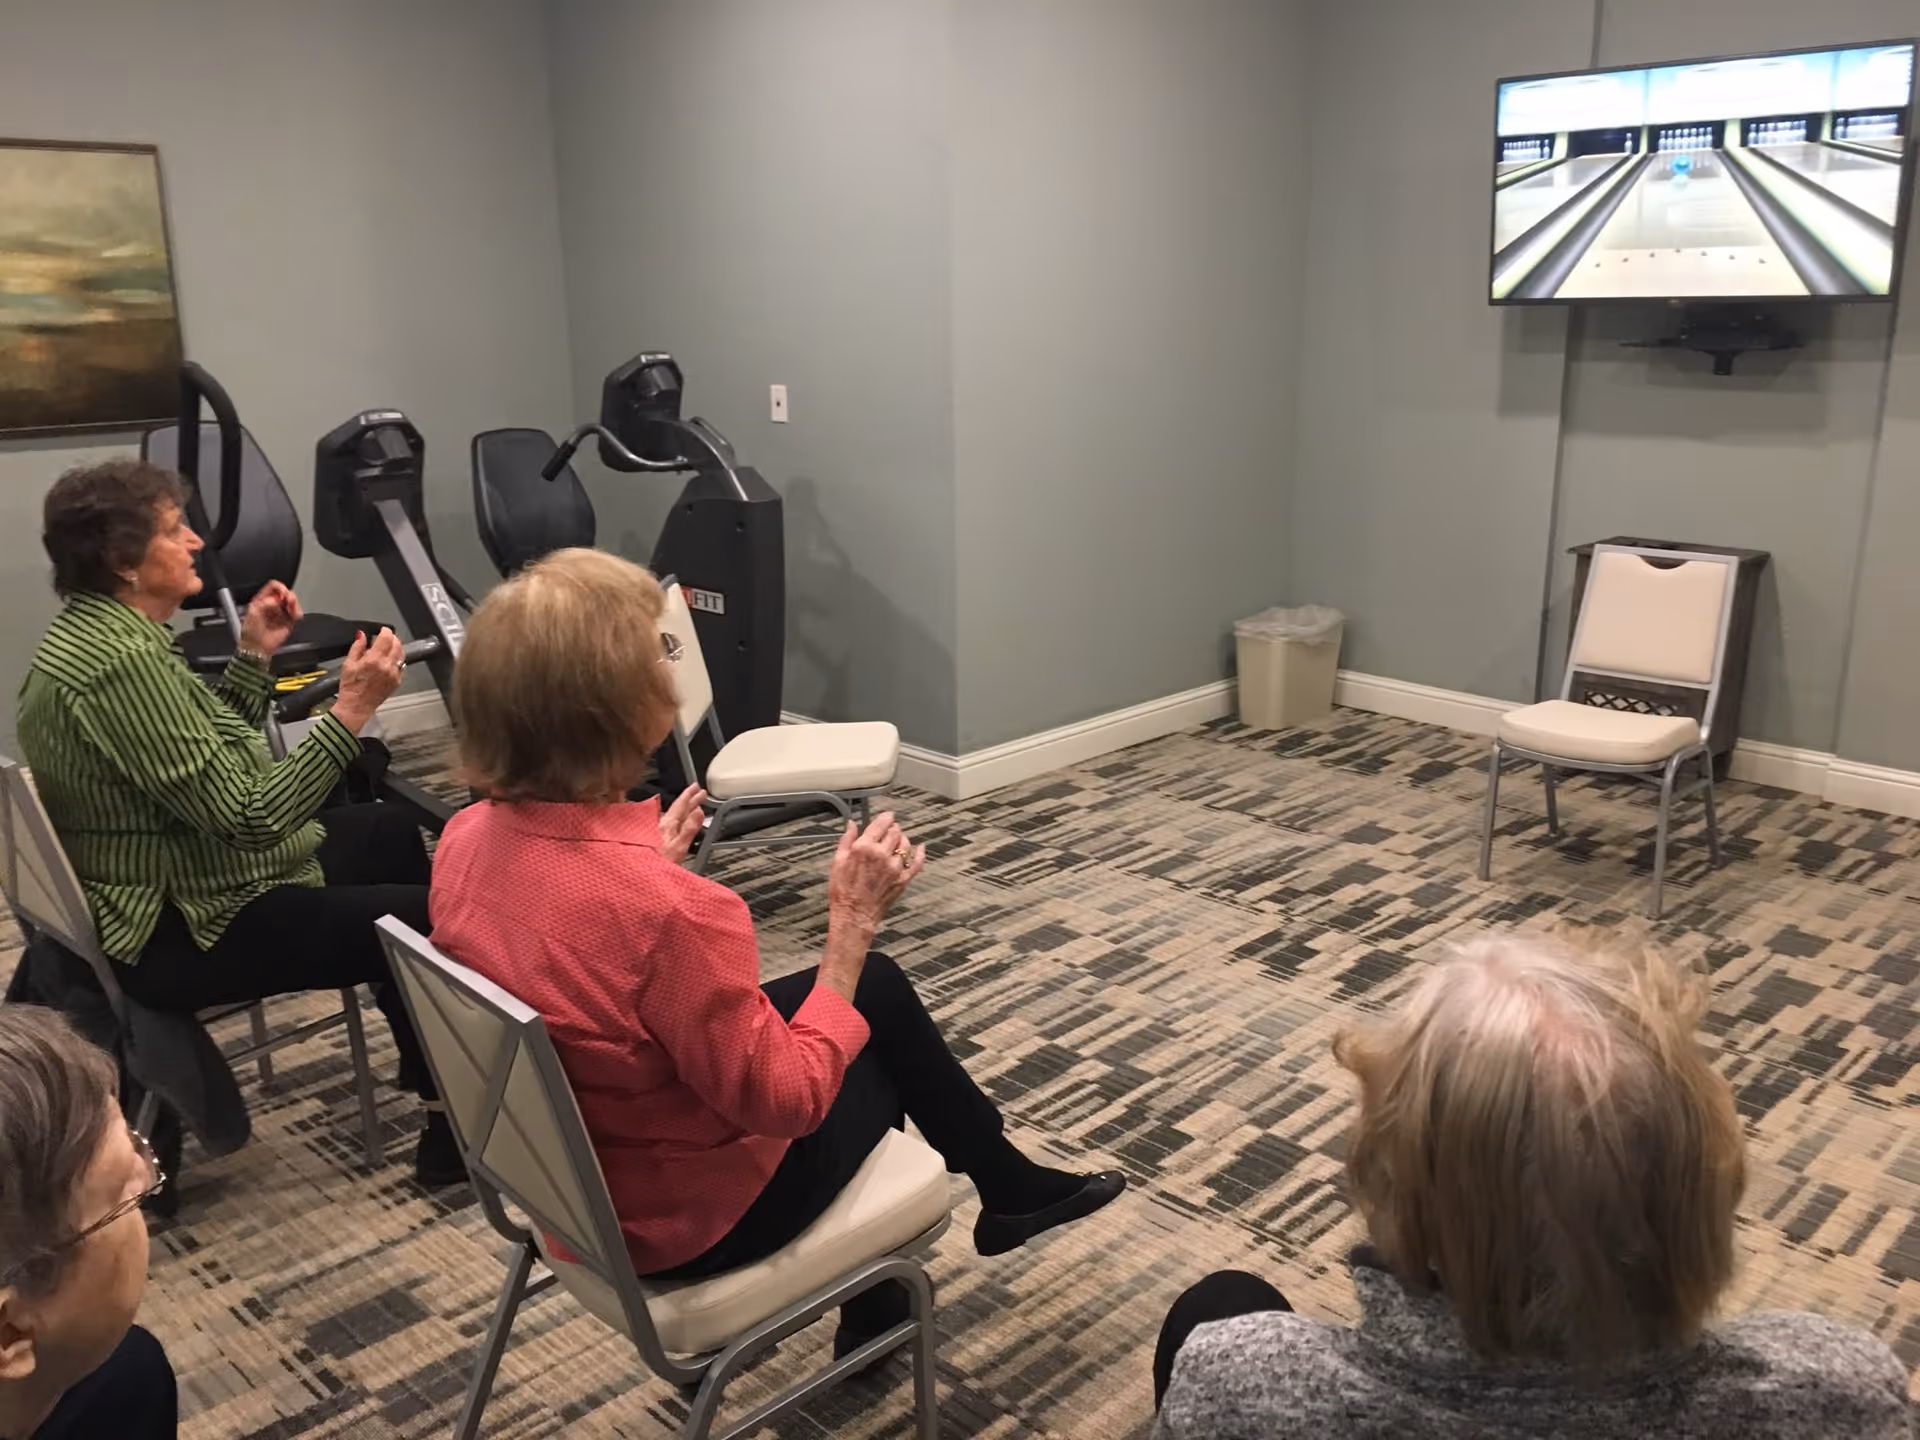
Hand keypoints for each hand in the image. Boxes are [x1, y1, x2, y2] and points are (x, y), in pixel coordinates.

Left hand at [240, 581, 302, 657]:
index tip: (282, 593)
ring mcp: (281, 613)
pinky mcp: (289, 622)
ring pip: (293, 603)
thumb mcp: (252, 613)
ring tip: (292, 608)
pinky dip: (298, 613)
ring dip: (294, 603)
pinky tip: (294, 614)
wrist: (257, 648)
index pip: (273, 587)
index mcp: (262, 600)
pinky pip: (297, 614)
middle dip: (288, 595)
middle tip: (288, 600)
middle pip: (285, 593)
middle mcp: (273, 605)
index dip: (279, 587)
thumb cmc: (251, 632)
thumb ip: (264, 604)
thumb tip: (276, 600)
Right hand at [332, 628, 404, 734]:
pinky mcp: (397, 681)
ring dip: (396, 648)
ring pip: (401, 655)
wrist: (357, 706)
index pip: (386, 638)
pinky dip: (396, 660)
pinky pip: (401, 666)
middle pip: (397, 644)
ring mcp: (394, 674)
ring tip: (387, 648)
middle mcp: (387, 666)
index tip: (382, 630)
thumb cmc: (351, 688)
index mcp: (374, 660)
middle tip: (385, 637)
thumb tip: (362, 635)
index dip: (385, 631)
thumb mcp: (348, 664)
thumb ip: (357, 647)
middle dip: (392, 638)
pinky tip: (388, 662)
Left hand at [659, 785, 707, 863]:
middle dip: (688, 800)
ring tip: (690, 806)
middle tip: (698, 792)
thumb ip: (689, 828)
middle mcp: (659, 826)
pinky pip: (667, 825)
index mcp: (667, 825)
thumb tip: (699, 812)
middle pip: (677, 809)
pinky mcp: (652, 840)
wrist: (641, 874)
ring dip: (682, 810)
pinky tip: (673, 824)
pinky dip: (675, 820)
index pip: (681, 805)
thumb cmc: (657, 864)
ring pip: (671, 816)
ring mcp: (655, 832)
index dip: (690, 795)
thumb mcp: (678, 847)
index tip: (697, 788)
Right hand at [827, 812, 925, 937]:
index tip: (887, 816)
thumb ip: (847, 840)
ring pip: (906, 844)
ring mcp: (894, 867)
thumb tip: (851, 824)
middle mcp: (882, 855)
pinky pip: (916, 863)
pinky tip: (920, 848)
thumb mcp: (837, 861)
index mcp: (864, 847)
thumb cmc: (843, 891)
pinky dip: (920, 853)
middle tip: (890, 828)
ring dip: (902, 839)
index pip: (881, 824)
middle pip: (895, 832)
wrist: (853, 914)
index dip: (886, 817)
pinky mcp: (902, 879)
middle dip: (893, 828)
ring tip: (898, 839)